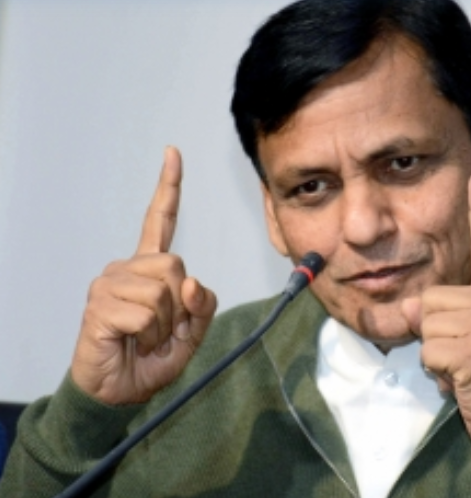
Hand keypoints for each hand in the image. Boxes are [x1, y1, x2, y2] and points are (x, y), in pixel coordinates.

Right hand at [71, 147, 217, 404]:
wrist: (119, 390)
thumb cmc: (152, 357)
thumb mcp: (192, 332)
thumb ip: (203, 306)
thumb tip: (192, 283)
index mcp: (149, 269)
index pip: (159, 221)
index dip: (168, 188)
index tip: (172, 153)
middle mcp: (126, 268)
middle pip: (177, 267)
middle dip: (181, 307)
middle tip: (160, 331)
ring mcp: (109, 283)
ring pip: (164, 293)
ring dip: (164, 326)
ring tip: (143, 338)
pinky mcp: (99, 304)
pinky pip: (146, 314)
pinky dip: (148, 336)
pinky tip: (130, 342)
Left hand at [401, 171, 470, 444]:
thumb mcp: (466, 337)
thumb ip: (439, 314)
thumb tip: (412, 306)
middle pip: (430, 298)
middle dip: (434, 331)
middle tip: (462, 356)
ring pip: (425, 323)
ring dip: (435, 353)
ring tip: (463, 368)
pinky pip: (428, 349)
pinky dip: (436, 371)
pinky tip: (462, 380)